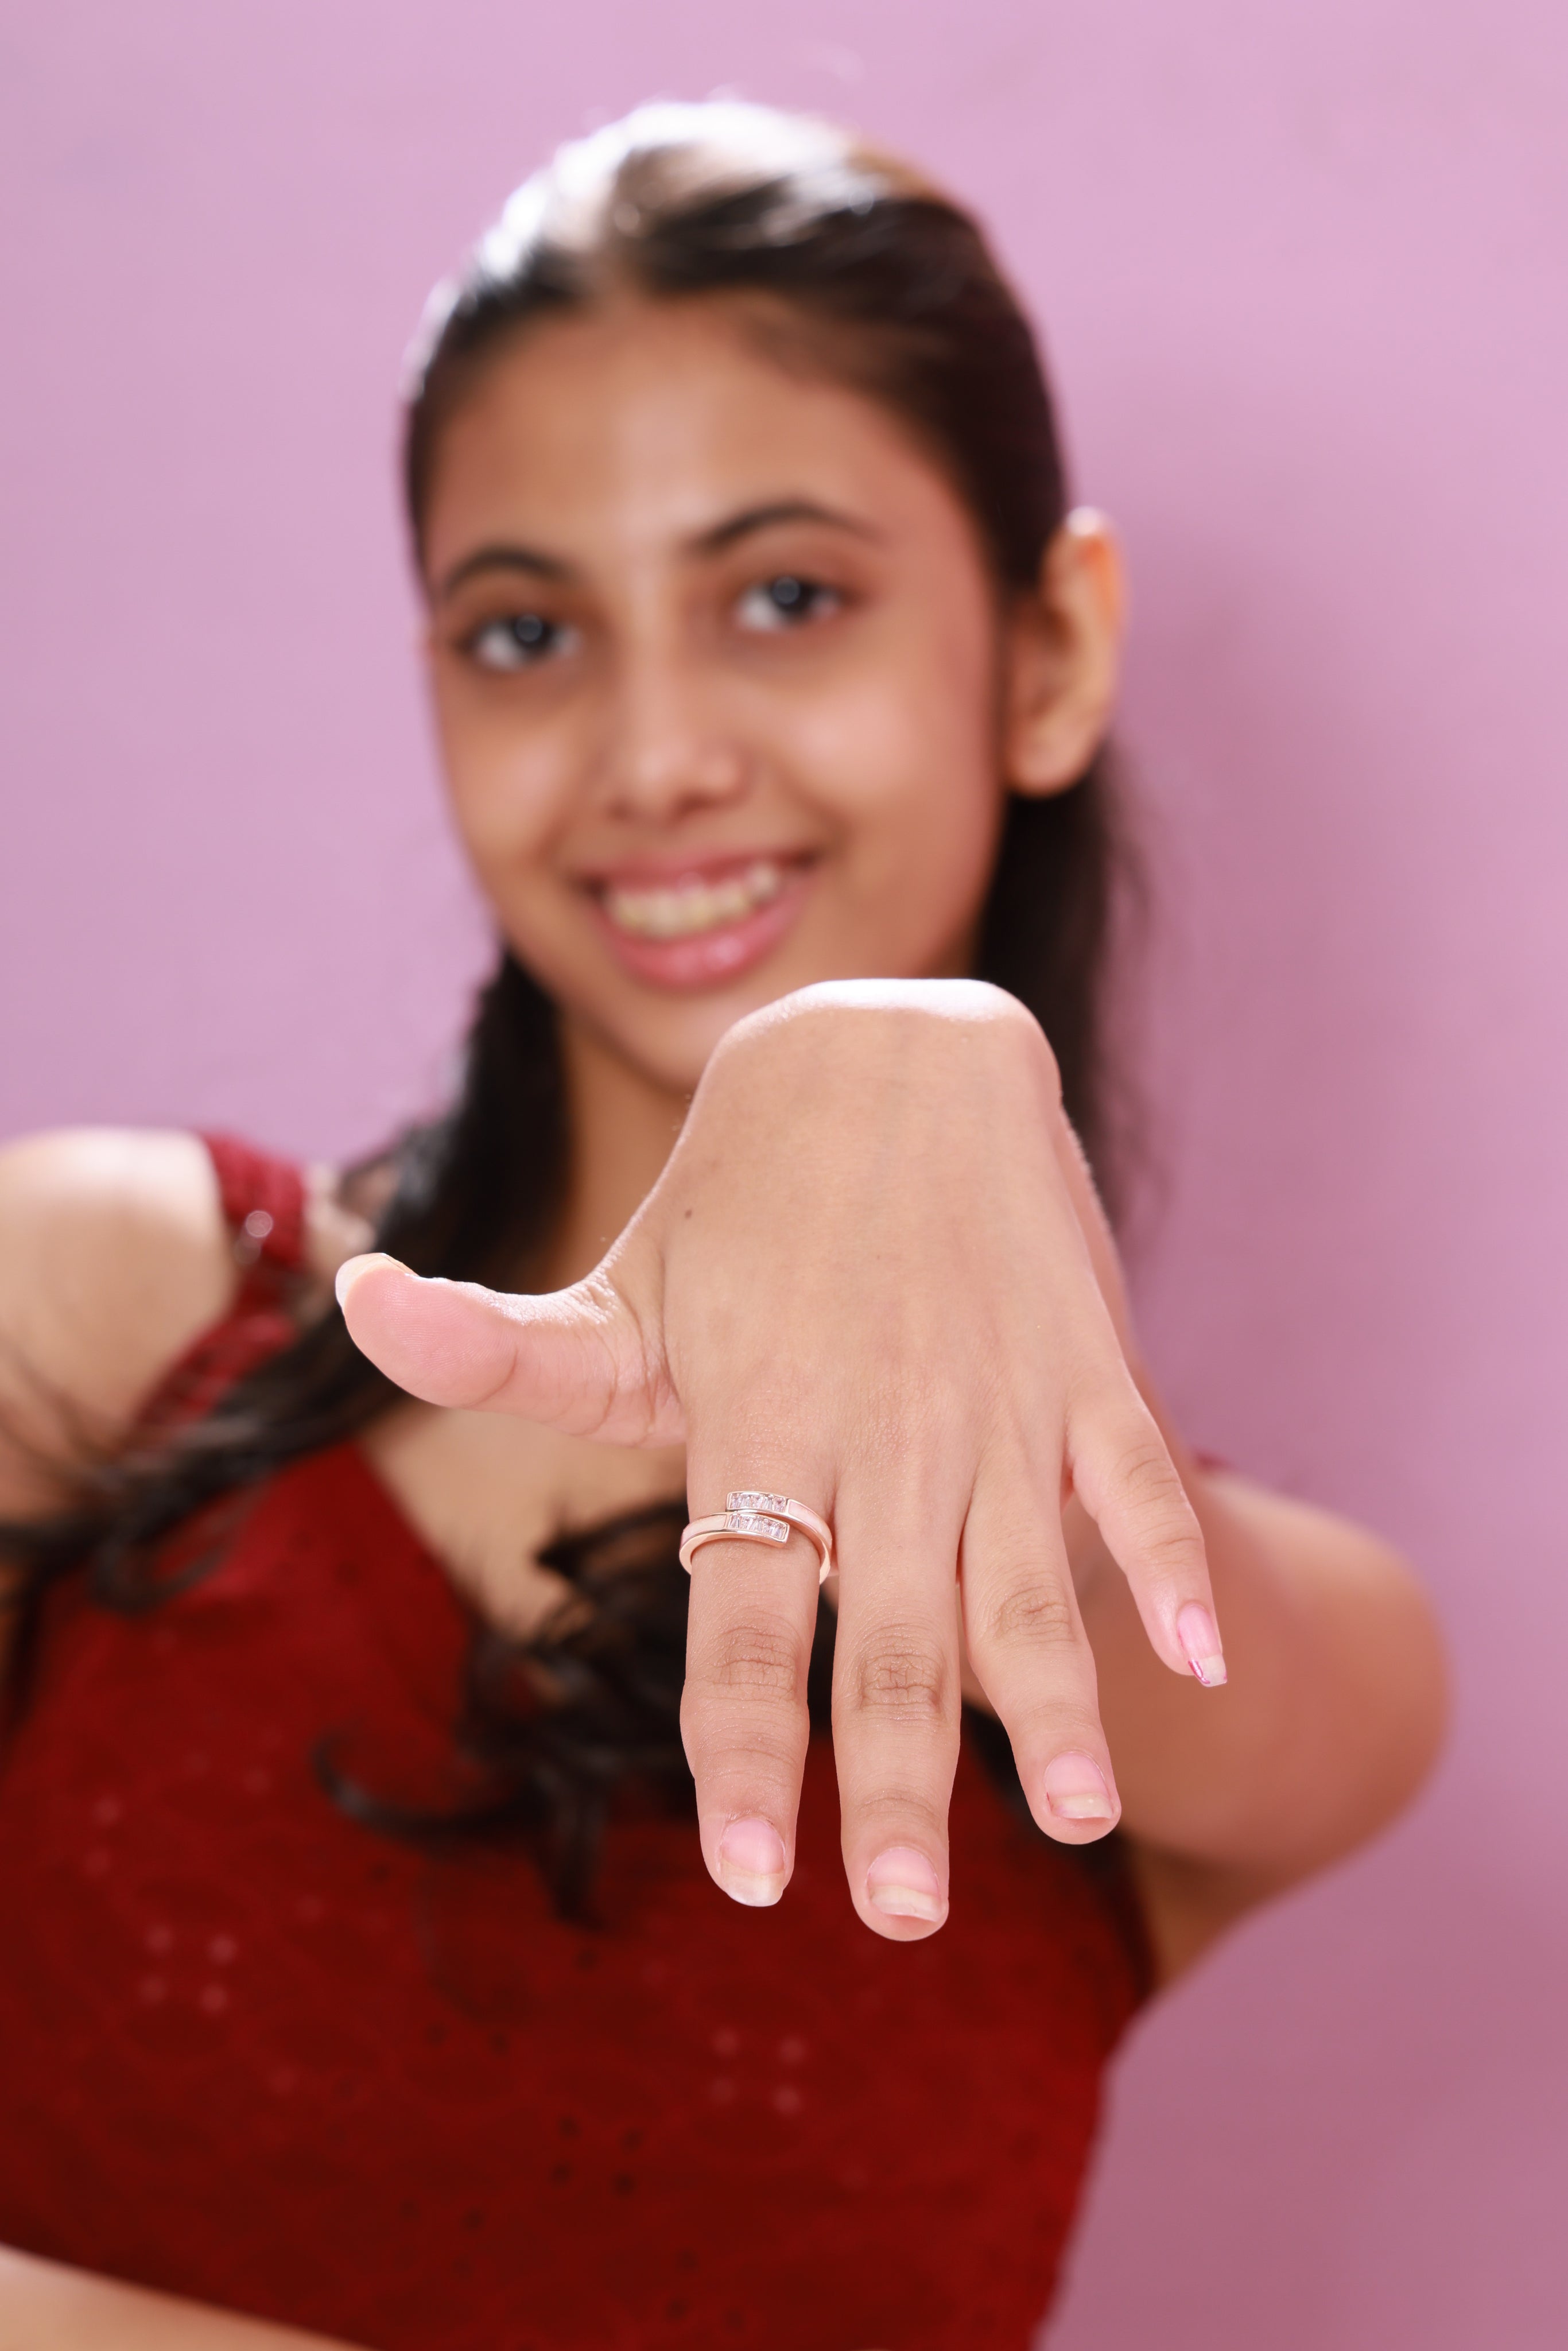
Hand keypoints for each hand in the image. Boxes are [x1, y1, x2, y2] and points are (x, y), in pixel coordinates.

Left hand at [337, 980, 1220, 1940]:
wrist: (890, 1054)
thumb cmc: (738, 1206)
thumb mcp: (621, 1287)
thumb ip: (500, 1342)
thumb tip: (351, 1300)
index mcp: (758, 1433)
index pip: (739, 1623)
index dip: (743, 1750)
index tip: (749, 1874)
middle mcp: (877, 1435)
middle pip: (886, 1637)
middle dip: (894, 1784)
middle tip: (900, 1916)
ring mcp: (989, 1400)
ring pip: (1023, 1577)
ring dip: (1054, 1705)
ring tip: (1077, 1818)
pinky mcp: (1081, 1361)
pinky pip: (1134, 1475)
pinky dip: (1170, 1564)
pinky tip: (1195, 1661)